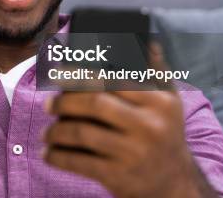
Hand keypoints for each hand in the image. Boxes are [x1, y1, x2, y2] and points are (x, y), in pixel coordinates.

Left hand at [43, 43, 215, 197]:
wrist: (175, 185)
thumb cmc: (164, 133)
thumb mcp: (169, 101)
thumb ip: (156, 71)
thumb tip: (147, 39)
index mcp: (159, 102)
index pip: (111, 81)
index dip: (79, 75)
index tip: (57, 74)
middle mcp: (149, 125)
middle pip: (94, 103)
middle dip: (64, 101)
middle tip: (48, 104)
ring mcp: (133, 152)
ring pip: (82, 133)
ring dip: (56, 131)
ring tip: (47, 132)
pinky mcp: (119, 176)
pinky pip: (79, 162)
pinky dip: (58, 157)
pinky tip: (48, 153)